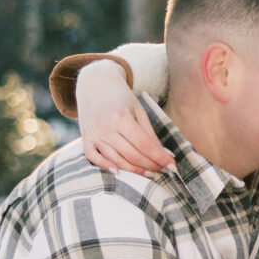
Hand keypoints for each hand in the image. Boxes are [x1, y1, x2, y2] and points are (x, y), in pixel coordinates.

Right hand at [77, 60, 173, 176]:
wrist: (95, 84)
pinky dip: (105, 167)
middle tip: (163, 170)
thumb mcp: (138, 111)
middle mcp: (106, 128)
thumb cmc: (121, 98)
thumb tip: (164, 155)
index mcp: (121, 118)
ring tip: (150, 174)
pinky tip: (119, 173)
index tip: (172, 166)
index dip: (159, 158)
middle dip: (150, 166)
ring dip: (134, 171)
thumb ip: (149, 134)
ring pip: (116, 160)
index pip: (144, 145)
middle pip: (132, 155)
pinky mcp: (85, 139)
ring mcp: (94, 135)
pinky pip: (94, 158)